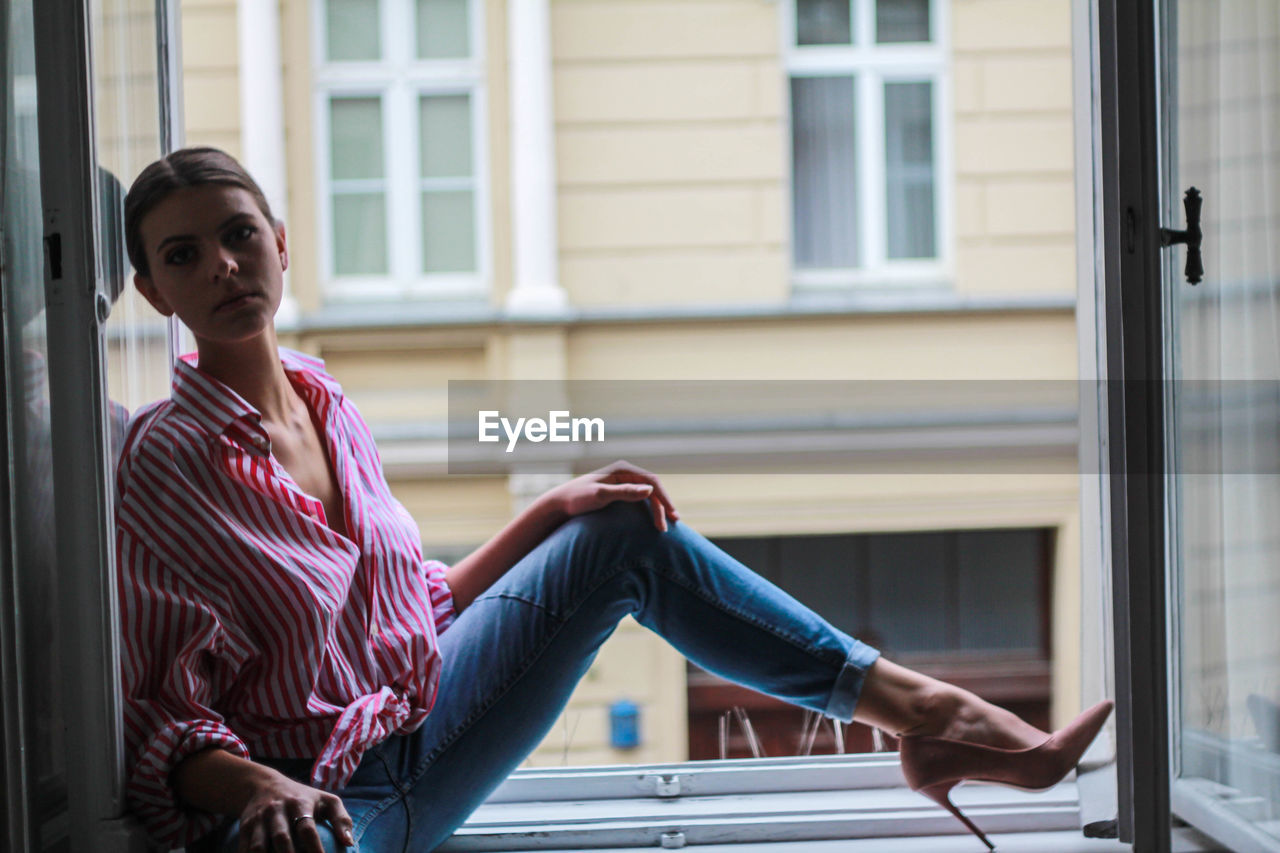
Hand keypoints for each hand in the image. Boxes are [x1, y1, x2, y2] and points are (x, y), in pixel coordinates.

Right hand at [236, 769, 354, 852]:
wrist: (263, 784)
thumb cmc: (302, 798)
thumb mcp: (325, 800)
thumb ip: (341, 819)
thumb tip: (349, 843)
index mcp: (300, 803)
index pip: (307, 829)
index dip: (314, 849)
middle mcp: (277, 809)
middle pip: (282, 839)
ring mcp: (259, 819)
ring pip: (259, 846)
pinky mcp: (244, 827)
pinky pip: (244, 849)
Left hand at [548, 460, 679, 530]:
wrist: (559, 504)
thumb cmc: (577, 498)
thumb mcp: (601, 495)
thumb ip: (624, 492)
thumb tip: (650, 490)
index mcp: (622, 470)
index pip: (651, 481)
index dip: (663, 498)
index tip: (671, 514)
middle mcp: (624, 474)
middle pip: (651, 489)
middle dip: (663, 505)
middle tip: (672, 523)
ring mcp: (621, 483)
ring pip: (647, 495)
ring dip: (657, 509)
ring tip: (664, 527)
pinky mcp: (618, 493)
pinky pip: (639, 501)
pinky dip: (648, 511)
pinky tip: (653, 521)